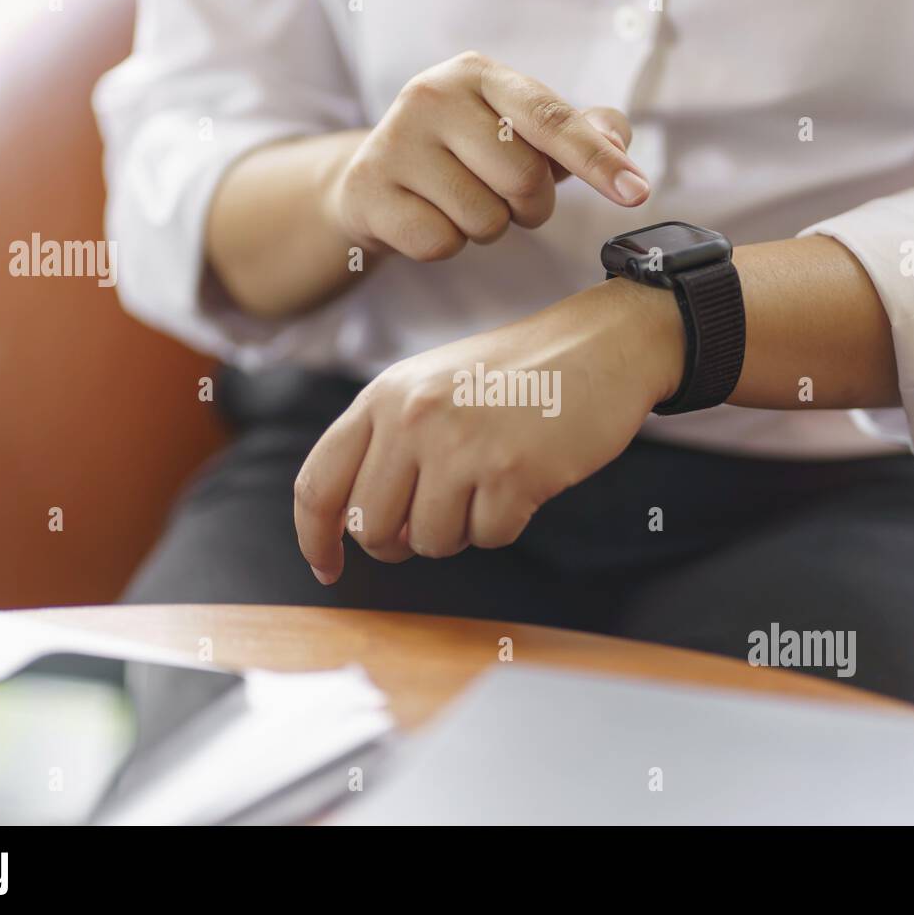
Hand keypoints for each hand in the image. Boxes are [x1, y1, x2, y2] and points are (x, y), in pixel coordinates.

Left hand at [293, 279, 683, 583]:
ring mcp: (462, 446)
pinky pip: (489, 538)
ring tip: (486, 485)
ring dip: (459, 531)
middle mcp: (413, 418)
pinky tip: (522, 482)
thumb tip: (354, 528)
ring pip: (430, 542)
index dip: (314, 538)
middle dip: (400, 543)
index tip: (327, 567)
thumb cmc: (514, 375)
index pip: (318, 484)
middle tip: (436, 519)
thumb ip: (384, 443)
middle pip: (370, 529)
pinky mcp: (512, 472)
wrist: (599, 346)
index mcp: (384, 397)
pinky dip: (505, 524)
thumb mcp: (428, 387)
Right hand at [325, 50, 649, 261]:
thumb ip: (575, 133)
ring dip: (486, 228)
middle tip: (503, 196)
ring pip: (485, 219)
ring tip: (459, 204)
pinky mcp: (370, 191)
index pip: (551, 118)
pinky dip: (447, 244)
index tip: (637, 192)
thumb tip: (620, 139)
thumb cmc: (462, 156)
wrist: (374, 182)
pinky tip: (427, 217)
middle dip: (528, 205)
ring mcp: (397, 142)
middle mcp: (433, 95)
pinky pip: (443, 243)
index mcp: (478, 74)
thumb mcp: (517, 133)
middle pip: (523, 178)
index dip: (598, 158)